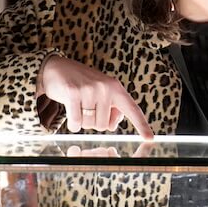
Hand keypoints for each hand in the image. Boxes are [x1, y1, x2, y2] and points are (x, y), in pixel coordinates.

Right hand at [37, 56, 153, 136]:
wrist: (57, 68)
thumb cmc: (83, 84)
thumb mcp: (102, 93)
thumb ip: (112, 109)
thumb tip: (112, 126)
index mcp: (117, 88)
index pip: (132, 110)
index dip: (142, 125)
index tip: (150, 138)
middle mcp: (106, 88)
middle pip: (104, 126)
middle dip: (94, 122)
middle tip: (87, 107)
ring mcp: (89, 90)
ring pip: (90, 125)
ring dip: (82, 121)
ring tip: (79, 106)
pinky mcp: (73, 93)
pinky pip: (76, 122)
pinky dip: (73, 124)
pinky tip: (70, 112)